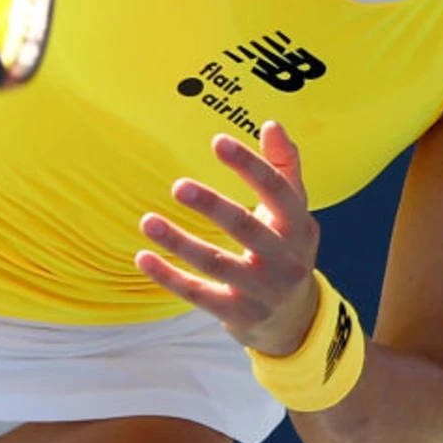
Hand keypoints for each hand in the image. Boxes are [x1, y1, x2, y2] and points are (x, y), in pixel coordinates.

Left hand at [136, 122, 322, 356]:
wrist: (296, 318)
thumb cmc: (287, 248)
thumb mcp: (294, 211)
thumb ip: (285, 166)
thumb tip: (272, 124)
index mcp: (299, 226)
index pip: (277, 191)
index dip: (249, 165)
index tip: (218, 141)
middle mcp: (286, 260)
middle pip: (247, 229)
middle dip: (213, 207)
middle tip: (178, 186)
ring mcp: (262, 291)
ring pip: (217, 264)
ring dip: (180, 242)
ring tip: (148, 221)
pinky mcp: (239, 315)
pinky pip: (199, 295)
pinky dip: (169, 277)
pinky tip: (143, 257)